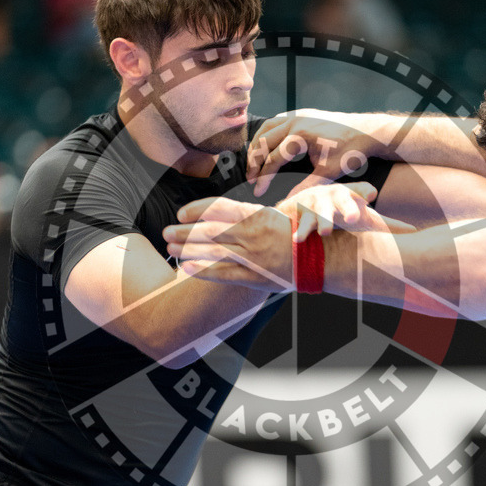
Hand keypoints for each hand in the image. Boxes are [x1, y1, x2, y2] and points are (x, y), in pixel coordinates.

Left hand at [163, 197, 292, 290]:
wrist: (319, 258)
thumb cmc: (293, 234)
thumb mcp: (272, 215)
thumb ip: (245, 215)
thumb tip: (215, 212)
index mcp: (258, 215)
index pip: (220, 208)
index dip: (197, 210)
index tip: (181, 213)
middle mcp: (253, 235)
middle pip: (211, 231)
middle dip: (185, 232)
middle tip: (166, 231)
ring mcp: (254, 257)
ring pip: (214, 252)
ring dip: (188, 250)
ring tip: (171, 249)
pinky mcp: (254, 277)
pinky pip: (224, 273)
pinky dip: (203, 270)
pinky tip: (186, 266)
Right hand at [247, 108, 392, 196]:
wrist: (367, 132)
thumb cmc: (351, 152)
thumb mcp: (328, 173)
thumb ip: (306, 187)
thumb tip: (287, 202)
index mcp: (300, 136)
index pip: (273, 159)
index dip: (263, 177)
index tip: (257, 192)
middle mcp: (295, 121)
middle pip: (263, 141)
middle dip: (254, 162)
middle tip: (251, 179)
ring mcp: (298, 114)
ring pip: (266, 128)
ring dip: (257, 145)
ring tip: (253, 163)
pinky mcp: (302, 113)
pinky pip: (276, 121)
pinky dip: (267, 133)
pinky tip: (265, 145)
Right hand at [276, 181, 415, 240]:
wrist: (304, 207)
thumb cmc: (341, 214)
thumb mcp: (365, 218)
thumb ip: (387, 225)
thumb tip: (414, 231)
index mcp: (352, 195)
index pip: (360, 190)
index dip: (365, 191)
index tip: (371, 195)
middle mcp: (334, 196)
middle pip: (342, 200)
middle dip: (348, 208)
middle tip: (354, 219)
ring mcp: (315, 203)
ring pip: (320, 212)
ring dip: (323, 221)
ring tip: (326, 232)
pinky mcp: (299, 213)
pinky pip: (300, 223)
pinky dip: (300, 231)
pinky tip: (299, 240)